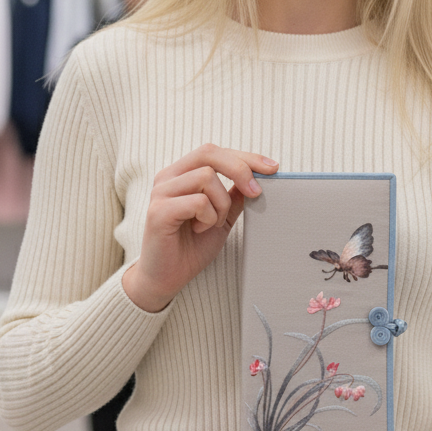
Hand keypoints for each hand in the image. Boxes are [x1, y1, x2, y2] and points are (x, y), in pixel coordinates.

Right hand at [121, 144, 278, 311]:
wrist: (166, 278)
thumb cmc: (191, 247)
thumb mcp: (221, 216)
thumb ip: (234, 196)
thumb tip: (258, 178)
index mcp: (181, 174)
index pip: (214, 152)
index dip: (245, 157)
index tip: (272, 168)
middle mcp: (167, 177)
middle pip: (209, 153)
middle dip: (240, 169)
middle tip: (256, 192)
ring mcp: (160, 192)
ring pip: (207, 177)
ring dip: (221, 203)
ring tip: (211, 223)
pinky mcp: (158, 211)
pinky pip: (198, 201)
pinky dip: (208, 217)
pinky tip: (199, 229)